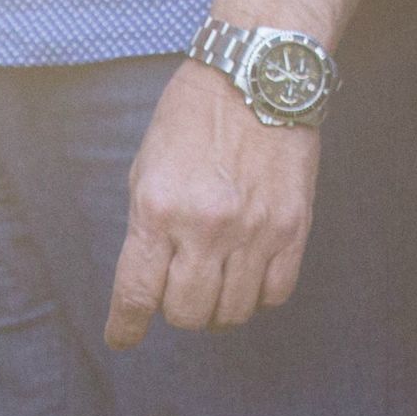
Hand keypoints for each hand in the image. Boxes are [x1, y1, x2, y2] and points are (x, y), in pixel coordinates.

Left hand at [104, 54, 323, 347]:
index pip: (136, 294)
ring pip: (231, 312)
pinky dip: (258, 295)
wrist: (256, 77)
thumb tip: (147, 286)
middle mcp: (205, 227)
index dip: (126, 327)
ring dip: (218, 308)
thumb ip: (146, 231)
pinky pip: (274, 294)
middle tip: (180, 287)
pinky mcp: (293, 227)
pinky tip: (249, 274)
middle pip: (187, 314)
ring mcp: (253, 230)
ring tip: (216, 280)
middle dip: (176, 310)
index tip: (123, 338)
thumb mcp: (146, 172)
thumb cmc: (192, 121)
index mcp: (158, 211)